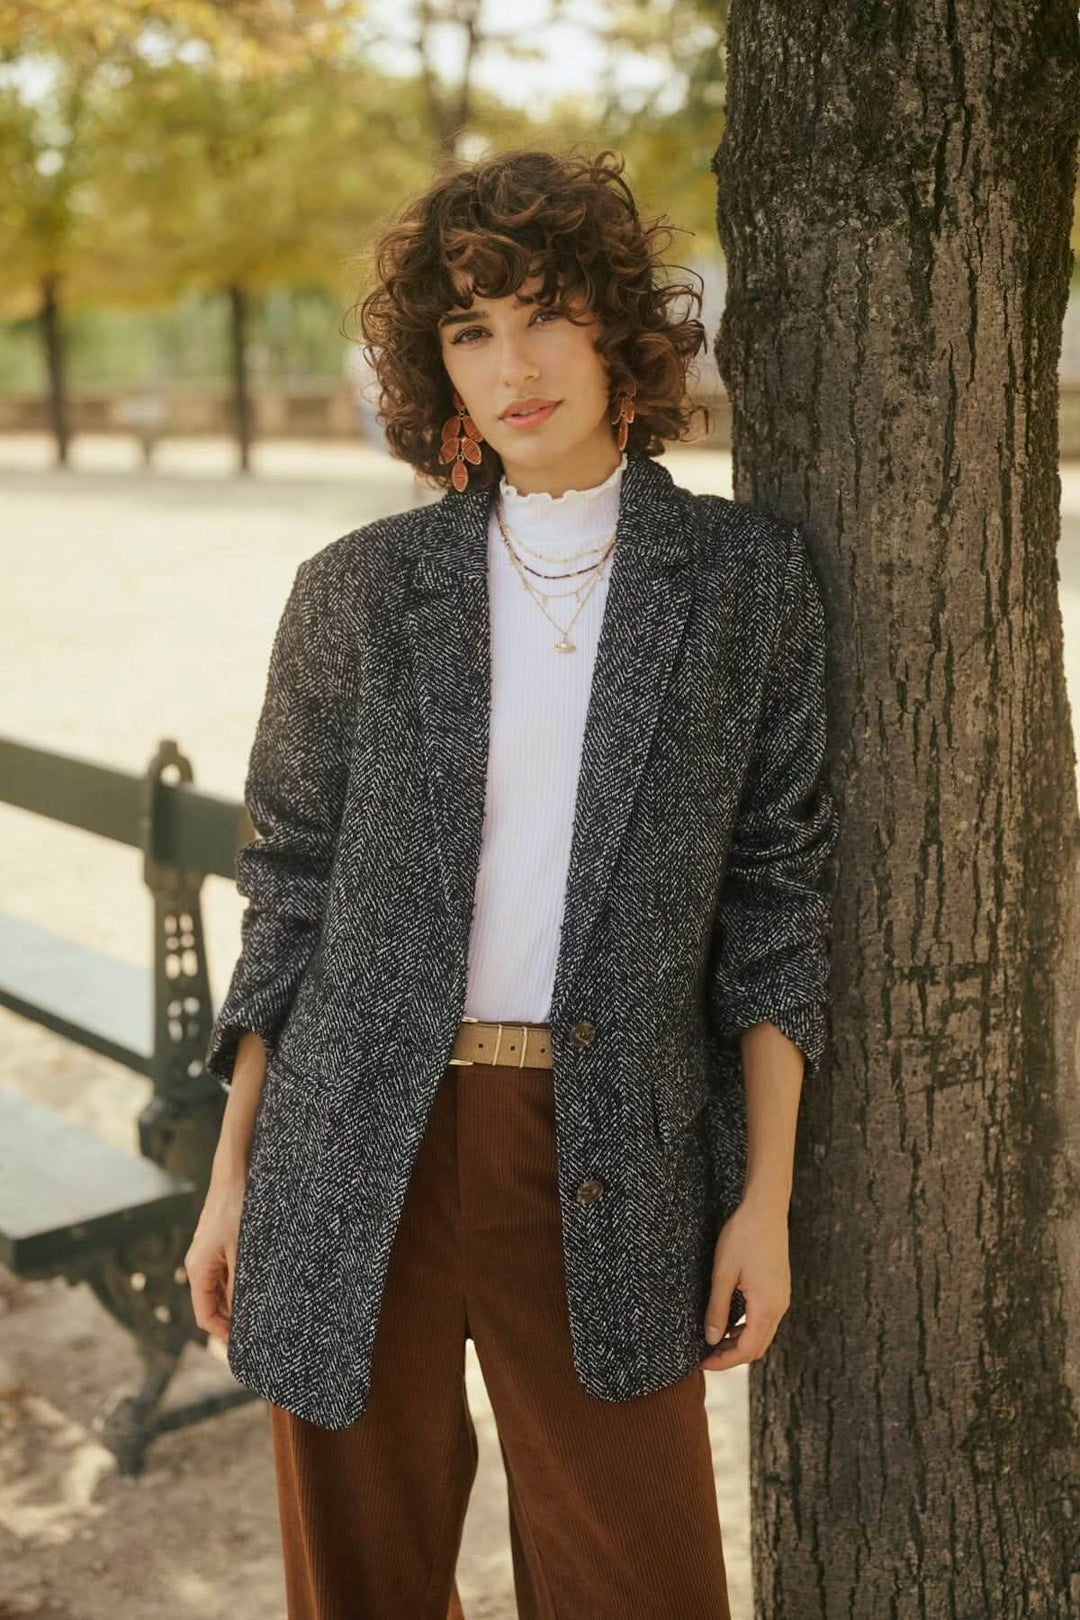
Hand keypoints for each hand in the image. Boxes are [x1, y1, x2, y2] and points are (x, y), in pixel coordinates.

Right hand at [183, 1169, 245, 1344]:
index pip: (204, 1315)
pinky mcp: (216, 1246)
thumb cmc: (236, 1208)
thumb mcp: (241, 1250)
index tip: (243, 1343)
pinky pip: (223, 1274)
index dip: (222, 1332)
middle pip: (210, 1305)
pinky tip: (255, 1287)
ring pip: (217, 1290)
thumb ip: (239, 1284)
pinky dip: (235, 1285)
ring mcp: (206, 1255)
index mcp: (198, 1269)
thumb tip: (243, 1314)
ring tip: (259, 1312)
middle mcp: (197, 1265)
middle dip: (229, 1320)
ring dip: (234, 1302)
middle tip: (256, 1331)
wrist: (233, 1174)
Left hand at [699, 1193, 790, 1370]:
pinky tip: (730, 1323)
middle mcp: (779, 1307)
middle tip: (705, 1356)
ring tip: (713, 1342)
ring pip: (763, 1334)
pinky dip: (748, 1328)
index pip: (746, 1350)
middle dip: (731, 1357)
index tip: (701, 1362)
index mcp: (766, 1307)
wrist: (766, 1210)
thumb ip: (717, 1309)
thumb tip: (711, 1339)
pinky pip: (766, 1319)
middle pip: (757, 1347)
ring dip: (740, 1343)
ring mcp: (782, 1298)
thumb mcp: (723, 1274)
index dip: (723, 1361)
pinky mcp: (780, 1289)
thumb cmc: (743, 1237)